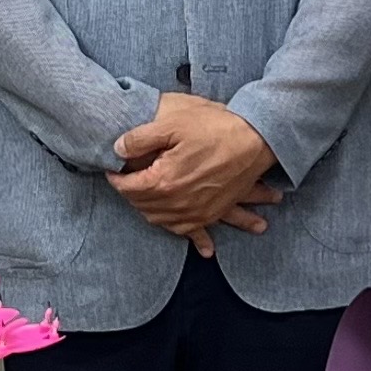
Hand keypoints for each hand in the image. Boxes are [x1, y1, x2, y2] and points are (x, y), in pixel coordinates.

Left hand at [112, 94, 283, 254]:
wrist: (258, 138)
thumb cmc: (216, 127)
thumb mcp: (172, 122)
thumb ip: (139, 138)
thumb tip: (117, 150)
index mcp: (163, 181)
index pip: (128, 187)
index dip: (117, 177)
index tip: (112, 168)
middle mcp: (178, 204)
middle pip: (143, 206)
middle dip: (131, 194)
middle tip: (126, 179)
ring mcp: (198, 212)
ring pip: (164, 221)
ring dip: (151, 212)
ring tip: (145, 201)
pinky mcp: (215, 212)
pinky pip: (197, 232)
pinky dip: (195, 239)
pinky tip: (200, 247)